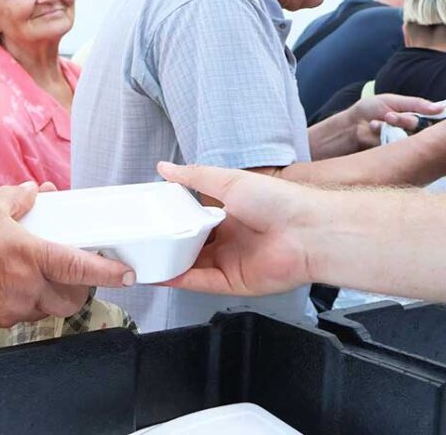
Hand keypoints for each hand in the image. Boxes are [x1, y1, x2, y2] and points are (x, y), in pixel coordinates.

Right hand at [0, 182, 134, 328]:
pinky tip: (17, 284)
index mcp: (26, 254)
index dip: (108, 272)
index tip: (129, 274)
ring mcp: (14, 307)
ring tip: (47, 276)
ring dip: (58, 295)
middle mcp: (25, 286)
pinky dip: (32, 300)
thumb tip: (38, 192)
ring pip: (53, 308)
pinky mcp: (1, 321)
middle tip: (81, 270)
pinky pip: (29, 314)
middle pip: (74, 297)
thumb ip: (18, 197)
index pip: (79, 266)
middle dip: (85, 287)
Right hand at [157, 162, 314, 296]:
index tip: (150, 217)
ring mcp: (231, 262)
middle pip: (189, 245)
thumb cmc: (278, 201)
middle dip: (167, 243)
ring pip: (191, 266)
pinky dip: (180, 280)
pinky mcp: (234, 282)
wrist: (308, 231)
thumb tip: (165, 167)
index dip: (172, 220)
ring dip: (169, 263)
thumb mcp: (228, 180)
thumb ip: (194, 176)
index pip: (192, 220)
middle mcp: (229, 240)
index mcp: (229, 215)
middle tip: (140, 239)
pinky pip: (201, 283)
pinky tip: (162, 274)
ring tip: (142, 258)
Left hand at [348, 94, 443, 148]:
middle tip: (388, 116)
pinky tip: (374, 127)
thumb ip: (416, 104)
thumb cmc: (369, 109)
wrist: (350, 124)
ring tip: (378, 121)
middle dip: (404, 119)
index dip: (433, 116)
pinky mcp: (394, 150)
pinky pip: (397, 143)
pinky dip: (384, 132)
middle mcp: (412, 129)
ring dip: (393, 125)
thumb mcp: (391, 101)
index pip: (432, 117)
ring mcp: (404, 140)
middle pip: (421, 126)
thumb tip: (440, 108)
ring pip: (410, 135)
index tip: (429, 113)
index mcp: (415, 115)